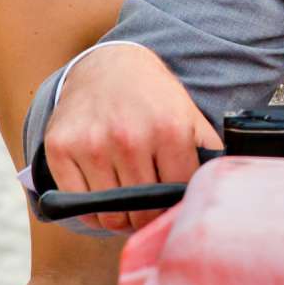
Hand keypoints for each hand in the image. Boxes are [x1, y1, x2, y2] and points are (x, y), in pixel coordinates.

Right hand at [43, 44, 220, 231]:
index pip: (177, 196)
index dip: (177, 206)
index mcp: (168, 129)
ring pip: (110, 216)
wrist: (108, 66)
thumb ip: (208, 152)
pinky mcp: (60, 148)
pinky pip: (78, 205)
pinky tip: (103, 199)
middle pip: (143, 212)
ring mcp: (90, 143)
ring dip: (121, 218)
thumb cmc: (152, 98)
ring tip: (128, 205)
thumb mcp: (189, 115)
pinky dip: (91, 213)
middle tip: (149, 209)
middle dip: (149, 218)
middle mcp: (128, 136)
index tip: (173, 204)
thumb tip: (223, 189)